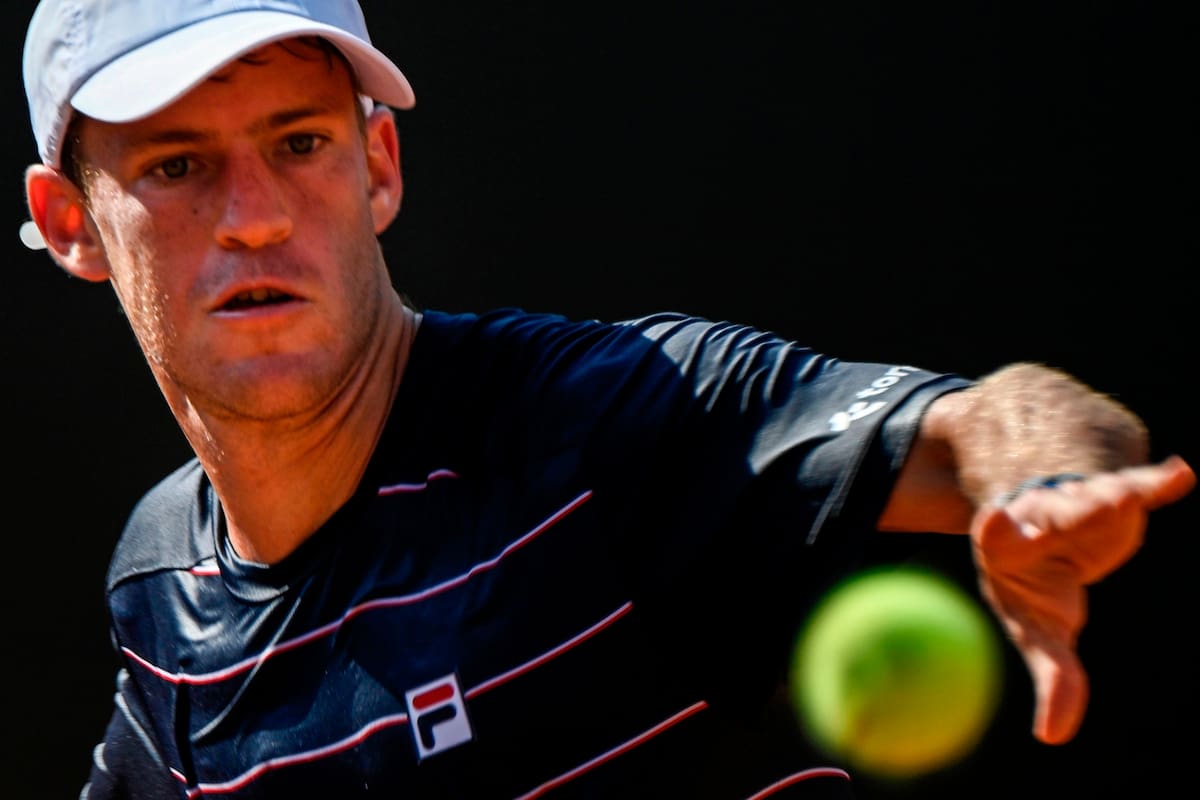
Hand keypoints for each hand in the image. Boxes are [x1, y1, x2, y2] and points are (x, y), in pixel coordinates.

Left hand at [969, 455, 1194, 744]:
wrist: (1040, 523)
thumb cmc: (1034, 584)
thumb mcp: (1039, 629)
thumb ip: (1052, 675)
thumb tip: (1053, 737)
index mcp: (1007, 547)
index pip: (998, 535)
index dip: (997, 528)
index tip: (992, 519)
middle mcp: (1038, 515)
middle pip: (1058, 512)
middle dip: (1074, 510)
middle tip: (1100, 506)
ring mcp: (1078, 501)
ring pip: (1098, 496)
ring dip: (1112, 496)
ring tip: (1126, 496)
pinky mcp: (1115, 494)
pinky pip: (1137, 485)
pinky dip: (1156, 483)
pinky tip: (1179, 474)